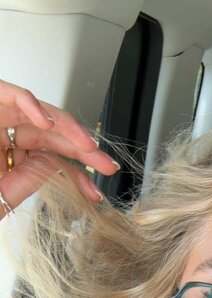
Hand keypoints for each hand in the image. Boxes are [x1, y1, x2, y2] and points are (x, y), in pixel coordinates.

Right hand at [0, 77, 119, 218]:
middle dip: (85, 151)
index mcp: (14, 157)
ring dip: (69, 128)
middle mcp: (9, 135)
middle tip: (107, 165)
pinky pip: (14, 97)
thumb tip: (66, 175)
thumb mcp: (4, 193)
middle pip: (55, 136)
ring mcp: (1, 117)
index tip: (96, 192)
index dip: (77, 174)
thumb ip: (33, 179)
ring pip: (42, 115)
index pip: (53, 161)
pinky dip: (32, 106)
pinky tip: (47, 122)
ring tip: (87, 147)